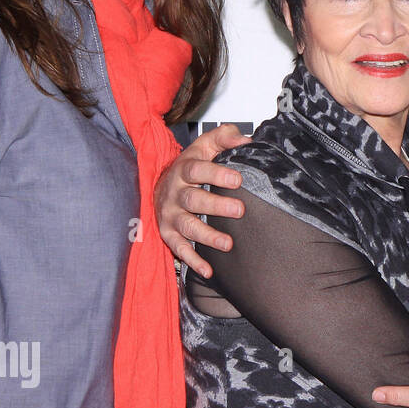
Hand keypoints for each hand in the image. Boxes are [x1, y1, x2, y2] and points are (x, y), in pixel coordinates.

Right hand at [154, 123, 251, 277]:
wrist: (161, 184)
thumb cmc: (191, 165)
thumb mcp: (205, 145)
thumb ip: (225, 137)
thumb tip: (247, 140)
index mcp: (184, 169)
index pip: (196, 170)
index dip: (216, 174)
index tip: (237, 179)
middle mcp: (174, 193)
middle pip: (192, 199)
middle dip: (215, 206)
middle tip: (239, 210)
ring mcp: (170, 215)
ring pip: (187, 226)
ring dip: (207, 236)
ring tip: (228, 244)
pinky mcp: (168, 234)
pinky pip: (179, 249)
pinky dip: (193, 260)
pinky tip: (208, 270)